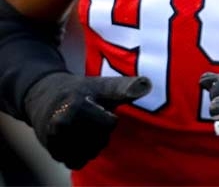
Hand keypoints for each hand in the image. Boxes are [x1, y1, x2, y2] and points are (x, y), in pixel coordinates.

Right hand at [23, 71, 150, 168]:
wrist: (44, 98)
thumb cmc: (81, 90)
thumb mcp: (102, 84)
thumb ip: (123, 87)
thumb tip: (145, 85)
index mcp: (76, 106)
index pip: (110, 124)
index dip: (110, 117)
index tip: (98, 108)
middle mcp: (62, 124)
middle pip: (100, 141)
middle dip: (101, 132)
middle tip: (90, 118)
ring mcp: (54, 140)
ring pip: (90, 154)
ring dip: (92, 145)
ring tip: (82, 127)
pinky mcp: (52, 151)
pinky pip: (77, 162)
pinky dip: (80, 154)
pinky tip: (75, 140)